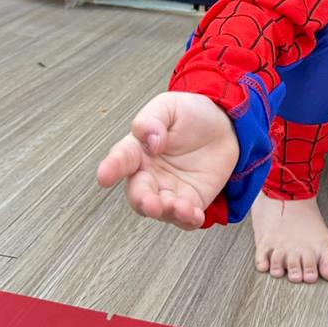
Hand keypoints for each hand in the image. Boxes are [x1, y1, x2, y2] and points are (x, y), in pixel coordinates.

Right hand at [97, 92, 238, 229]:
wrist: (223, 126)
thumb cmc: (189, 114)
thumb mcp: (169, 107)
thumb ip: (153, 120)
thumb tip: (151, 141)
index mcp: (138, 150)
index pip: (121, 159)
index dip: (112, 168)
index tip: (104, 177)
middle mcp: (149, 174)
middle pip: (138, 192)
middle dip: (142, 200)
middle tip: (149, 202)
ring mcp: (169, 190)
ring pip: (160, 210)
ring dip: (166, 212)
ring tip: (178, 207)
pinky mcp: (191, 201)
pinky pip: (185, 218)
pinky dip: (188, 220)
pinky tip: (193, 214)